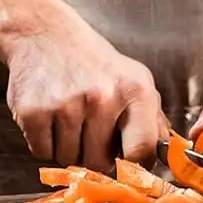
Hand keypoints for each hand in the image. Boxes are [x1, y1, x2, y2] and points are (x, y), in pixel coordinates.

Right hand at [3, 10, 166, 171]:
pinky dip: (44, 142)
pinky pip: (43, 152)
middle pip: (100, 162)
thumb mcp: (133, 79)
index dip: (133, 168)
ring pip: (70, 159)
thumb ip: (152, 119)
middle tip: (87, 130)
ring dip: (67, 148)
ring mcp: (67, 104)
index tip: (125, 168)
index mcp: (135, 91)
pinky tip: (49, 116)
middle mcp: (103, 96)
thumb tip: (168, 156)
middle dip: (93, 155)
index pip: (142, 151)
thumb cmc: (92, 61)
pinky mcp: (35, 111)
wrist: (45, 33)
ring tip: (68, 117)